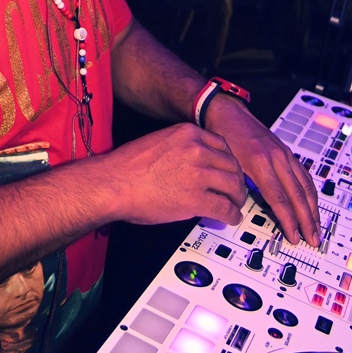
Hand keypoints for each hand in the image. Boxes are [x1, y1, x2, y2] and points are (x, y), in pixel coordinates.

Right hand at [103, 125, 246, 227]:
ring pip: (233, 186)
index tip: (229, 170)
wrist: (114, 183)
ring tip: (235, 206)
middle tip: (235, 191)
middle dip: (236, 180)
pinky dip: (232, 215)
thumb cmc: (128, 167)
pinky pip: (225, 207)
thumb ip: (182, 148)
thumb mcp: (160, 142)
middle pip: (232, 165)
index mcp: (188, 133)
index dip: (228, 161)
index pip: (223, 145)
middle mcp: (197, 149)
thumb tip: (196, 164)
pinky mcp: (197, 198)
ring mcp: (199, 173)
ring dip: (237, 198)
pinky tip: (230, 218)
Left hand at [205, 97, 320, 245]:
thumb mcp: (227, 163)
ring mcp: (284, 154)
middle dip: (307, 220)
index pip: (279, 199)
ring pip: (305, 185)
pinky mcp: (286, 152)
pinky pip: (304, 174)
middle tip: (313, 239)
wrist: (228, 113)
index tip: (294, 236)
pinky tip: (313, 203)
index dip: (289, 220)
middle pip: (297, 195)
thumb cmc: (224, 136)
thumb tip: (243, 210)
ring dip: (313, 208)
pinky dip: (310, 192)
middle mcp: (276, 158)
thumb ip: (238, 186)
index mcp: (260, 162)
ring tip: (317, 227)